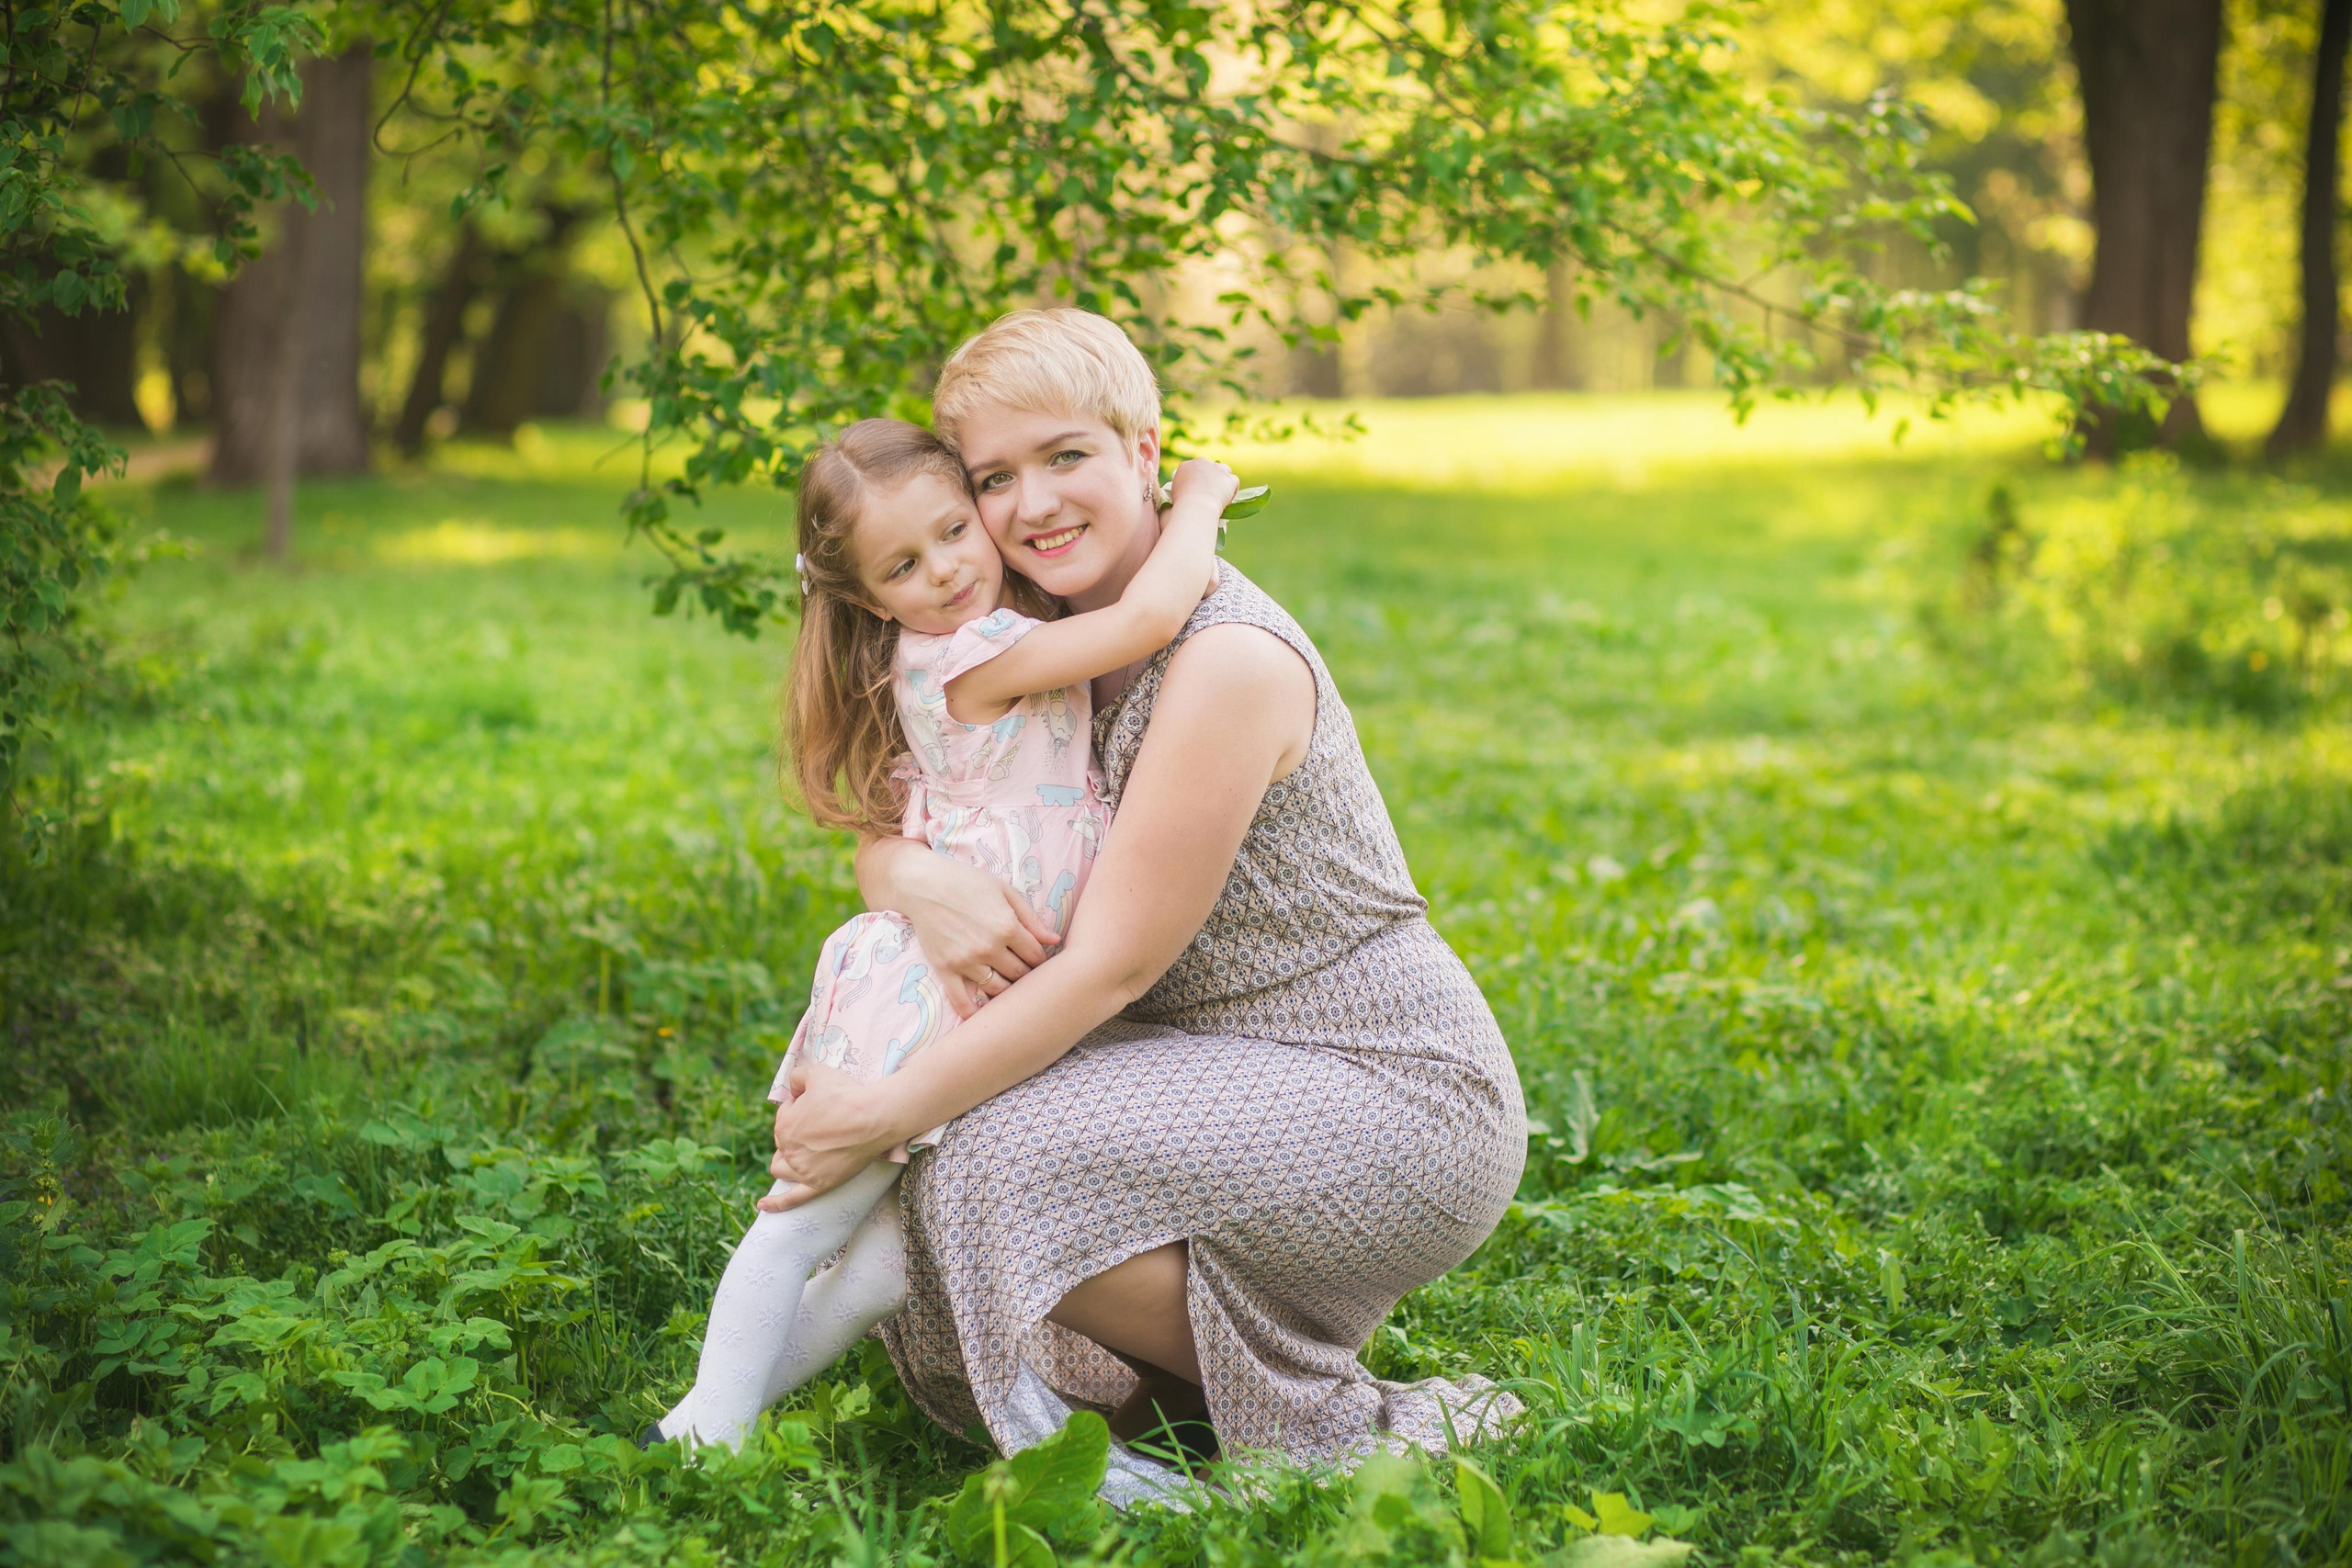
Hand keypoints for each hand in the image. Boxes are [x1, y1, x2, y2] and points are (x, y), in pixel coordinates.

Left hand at [759, 1061, 899, 1210]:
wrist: (874, 1118)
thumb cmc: (846, 1094)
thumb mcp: (816, 1072)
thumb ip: (797, 1077)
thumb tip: (794, 1088)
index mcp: (784, 1124)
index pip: (785, 1116)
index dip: (800, 1106)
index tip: (820, 1103)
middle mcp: (788, 1149)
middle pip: (784, 1141)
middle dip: (797, 1130)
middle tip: (824, 1121)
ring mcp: (803, 1170)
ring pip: (781, 1168)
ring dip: (784, 1159)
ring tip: (799, 1152)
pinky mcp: (819, 1185)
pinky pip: (792, 1199)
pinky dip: (776, 1203)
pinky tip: (763, 1205)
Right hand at [884, 847, 1061, 1016]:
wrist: (923, 885)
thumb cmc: (966, 882)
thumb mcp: (1004, 891)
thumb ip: (1031, 918)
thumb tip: (1056, 940)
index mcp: (1007, 927)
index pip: (1036, 955)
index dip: (1040, 958)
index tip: (1037, 958)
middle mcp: (989, 948)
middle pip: (1019, 974)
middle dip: (1026, 973)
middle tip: (1023, 970)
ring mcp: (966, 961)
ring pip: (997, 989)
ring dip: (1006, 989)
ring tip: (1007, 982)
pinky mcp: (946, 969)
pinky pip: (962, 1000)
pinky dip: (972, 1012)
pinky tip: (981, 1016)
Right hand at [1166, 457, 1238, 517]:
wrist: (1196, 507)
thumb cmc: (1182, 504)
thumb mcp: (1176, 493)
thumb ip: (1183, 487)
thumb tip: (1187, 490)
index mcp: (1186, 465)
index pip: (1195, 468)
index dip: (1199, 478)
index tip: (1199, 489)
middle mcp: (1202, 462)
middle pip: (1210, 467)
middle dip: (1211, 477)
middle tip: (1210, 492)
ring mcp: (1217, 468)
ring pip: (1224, 470)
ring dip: (1223, 480)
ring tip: (1221, 495)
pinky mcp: (1229, 478)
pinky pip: (1234, 481)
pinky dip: (1232, 490)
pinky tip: (1227, 500)